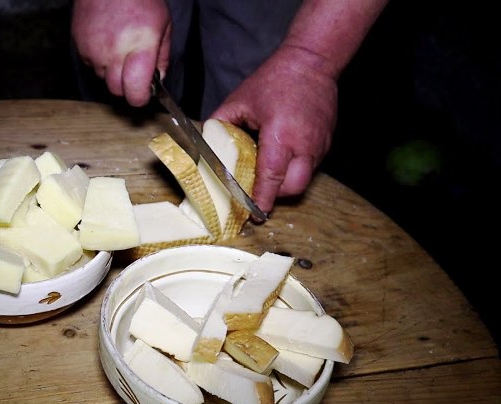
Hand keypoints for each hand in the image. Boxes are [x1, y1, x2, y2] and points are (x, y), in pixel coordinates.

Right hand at [71, 0, 170, 106]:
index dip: (141, 97)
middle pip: (117, 90)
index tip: (144, 94)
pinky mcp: (79, 46)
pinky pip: (91, 65)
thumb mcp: (163, 25)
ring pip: (103, 78)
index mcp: (140, 46)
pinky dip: (99, 60)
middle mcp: (114, 51)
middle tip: (134, 71)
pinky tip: (107, 41)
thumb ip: (162, 57)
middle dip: (127, 86)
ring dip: (112, 71)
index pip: (135, 90)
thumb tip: (158, 80)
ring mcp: (93, 50)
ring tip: (120, 48)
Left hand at [210, 44, 338, 214]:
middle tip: (259, 192)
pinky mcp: (327, 143)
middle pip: (293, 188)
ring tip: (269, 172)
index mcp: (280, 135)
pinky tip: (283, 156)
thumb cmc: (276, 79)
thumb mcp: (239, 100)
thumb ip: (220, 124)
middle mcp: (304, 144)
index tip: (253, 213)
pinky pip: (311, 166)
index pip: (271, 178)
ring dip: (285, 183)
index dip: (261, 199)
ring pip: (304, 180)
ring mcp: (320, 145)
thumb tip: (205, 143)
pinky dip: (296, 169)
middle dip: (276, 196)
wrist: (312, 61)